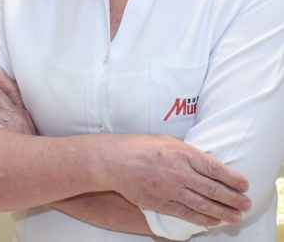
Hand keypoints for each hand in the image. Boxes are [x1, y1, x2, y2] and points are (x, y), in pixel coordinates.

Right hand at [105, 134, 250, 226]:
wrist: (115, 161)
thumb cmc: (139, 146)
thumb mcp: (166, 141)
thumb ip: (186, 152)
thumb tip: (204, 163)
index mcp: (182, 153)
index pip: (214, 167)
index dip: (232, 178)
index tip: (244, 184)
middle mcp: (180, 172)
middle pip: (213, 189)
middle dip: (233, 198)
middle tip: (246, 203)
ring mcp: (171, 189)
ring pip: (203, 204)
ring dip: (222, 212)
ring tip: (235, 217)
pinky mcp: (162, 202)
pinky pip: (187, 214)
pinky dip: (202, 219)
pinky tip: (212, 221)